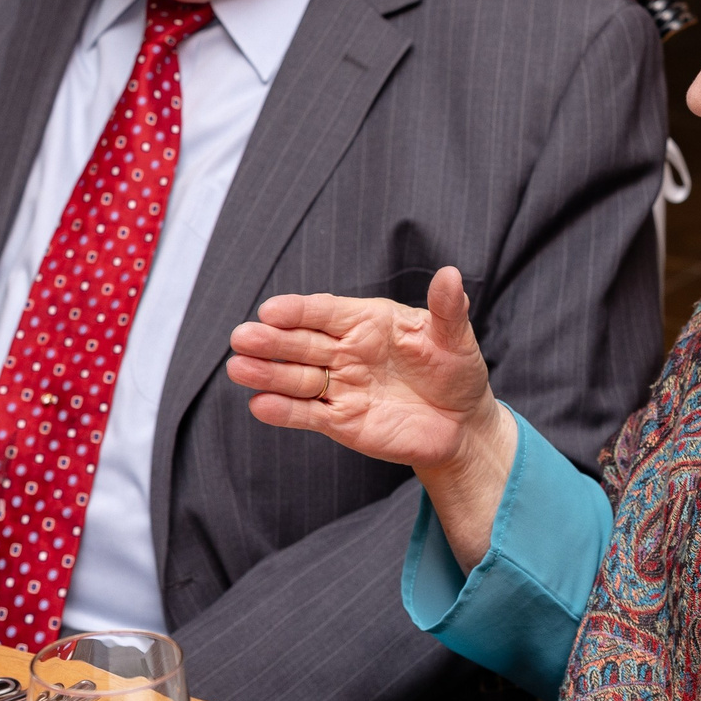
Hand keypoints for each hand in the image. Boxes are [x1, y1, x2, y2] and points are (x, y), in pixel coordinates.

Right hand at [229, 266, 516, 568]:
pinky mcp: (339, 420)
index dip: (298, 310)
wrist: (461, 426)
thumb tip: (450, 273)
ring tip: (239, 368)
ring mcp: (340, 385)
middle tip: (242, 337)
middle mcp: (347, 350)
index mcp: (368, 321)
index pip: (325, 312)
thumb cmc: (457, 372)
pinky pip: (306, 414)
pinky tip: (259, 405)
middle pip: (301, 342)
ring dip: (266, 373)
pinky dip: (283, 411)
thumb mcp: (456, 338)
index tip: (272, 310)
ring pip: (296, 377)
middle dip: (271, 340)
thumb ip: (447, 309)